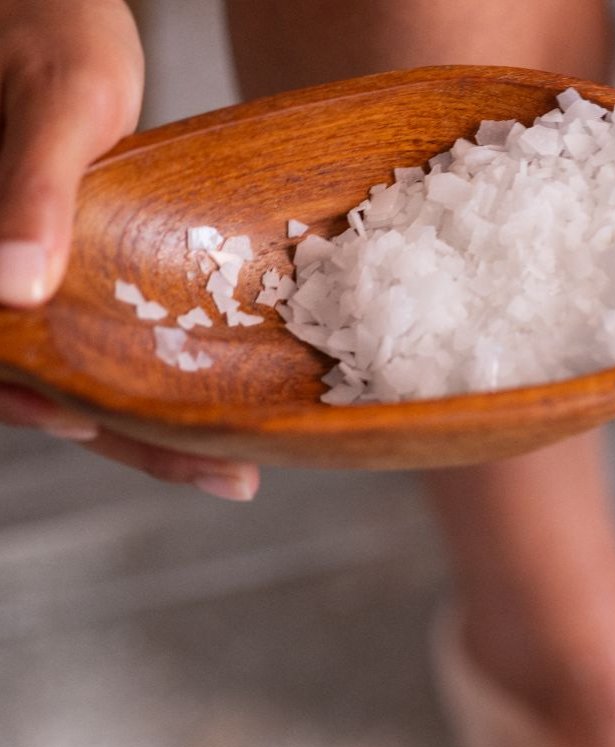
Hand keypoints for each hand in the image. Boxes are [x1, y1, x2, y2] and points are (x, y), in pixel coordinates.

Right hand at [0, 0, 257, 500]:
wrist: (53, 9)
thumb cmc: (40, 26)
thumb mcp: (52, 101)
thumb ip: (26, 186)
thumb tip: (11, 287)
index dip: (33, 399)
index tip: (92, 425)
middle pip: (41, 386)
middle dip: (130, 438)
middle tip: (227, 474)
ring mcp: (25, 288)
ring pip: (77, 380)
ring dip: (150, 428)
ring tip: (234, 466)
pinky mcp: (65, 284)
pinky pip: (102, 350)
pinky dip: (153, 384)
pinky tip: (214, 409)